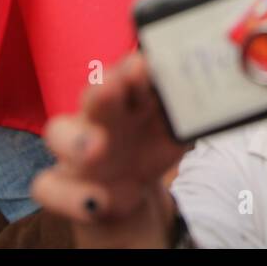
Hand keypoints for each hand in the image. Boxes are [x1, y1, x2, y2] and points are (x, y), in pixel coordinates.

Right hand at [32, 52, 189, 247]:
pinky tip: (97, 202)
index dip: (132, 68)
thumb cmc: (152, 144)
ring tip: (97, 148)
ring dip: (76, 139)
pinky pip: (48, 186)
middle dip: (104, 89)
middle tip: (116, 86)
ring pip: (59, 132)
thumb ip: (189, 114)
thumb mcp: (175, 129)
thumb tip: (218, 96)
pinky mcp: (60, 181)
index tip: (146, 63)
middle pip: (93, 95)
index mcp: (129, 96)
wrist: (131, 188)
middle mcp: (99, 115)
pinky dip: (71, 196)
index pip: (126, 73)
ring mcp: (75, 147)